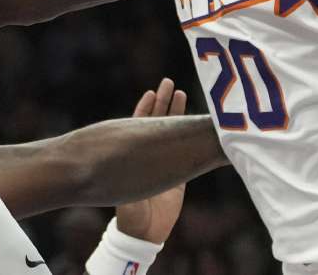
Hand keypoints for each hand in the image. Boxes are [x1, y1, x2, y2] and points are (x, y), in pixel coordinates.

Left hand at [115, 79, 189, 243]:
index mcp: (134, 155)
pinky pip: (185, 149)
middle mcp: (149, 154)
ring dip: (175, 112)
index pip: (139, 125)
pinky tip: (193, 122)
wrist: (144, 234)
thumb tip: (124, 165)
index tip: (152, 92)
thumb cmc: (131, 216)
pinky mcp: (178, 173)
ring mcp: (163, 162)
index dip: (145, 109)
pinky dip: (188, 134)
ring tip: (180, 91)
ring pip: (170, 131)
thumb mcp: (128, 195)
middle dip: (162, 103)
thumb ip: (130, 183)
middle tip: (168, 82)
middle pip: (156, 122)